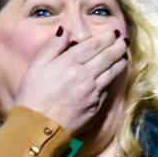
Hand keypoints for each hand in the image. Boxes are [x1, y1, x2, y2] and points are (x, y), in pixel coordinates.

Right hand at [13, 28, 129, 132]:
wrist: (39, 125)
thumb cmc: (33, 95)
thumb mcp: (37, 66)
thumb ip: (53, 46)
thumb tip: (65, 31)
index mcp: (70, 62)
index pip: (93, 46)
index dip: (105, 38)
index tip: (113, 32)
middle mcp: (85, 75)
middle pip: (107, 57)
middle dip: (118, 47)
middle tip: (125, 40)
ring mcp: (93, 91)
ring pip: (112, 72)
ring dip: (120, 62)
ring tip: (124, 55)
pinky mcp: (97, 105)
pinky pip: (107, 88)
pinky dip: (112, 79)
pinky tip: (113, 75)